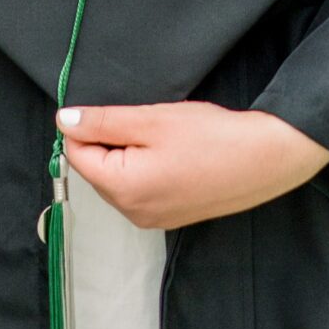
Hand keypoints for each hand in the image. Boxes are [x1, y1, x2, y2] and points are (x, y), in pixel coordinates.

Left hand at [56, 100, 328, 228]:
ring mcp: (154, 219)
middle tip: (144, 119)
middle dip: (110, 140)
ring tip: (161, 133)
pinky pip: (141, 189)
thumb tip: (64, 120)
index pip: (78, 156)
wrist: (264, 159)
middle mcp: (133, 214)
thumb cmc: (209, 137)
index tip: (114, 108)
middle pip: (98, 169)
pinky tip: (172, 150)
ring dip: (129, 152)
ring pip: (120, 178)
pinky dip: (146, 166)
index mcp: (123, 190)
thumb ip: (104, 122)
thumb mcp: (151, 120)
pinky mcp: (172, 215)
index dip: (87, 126)